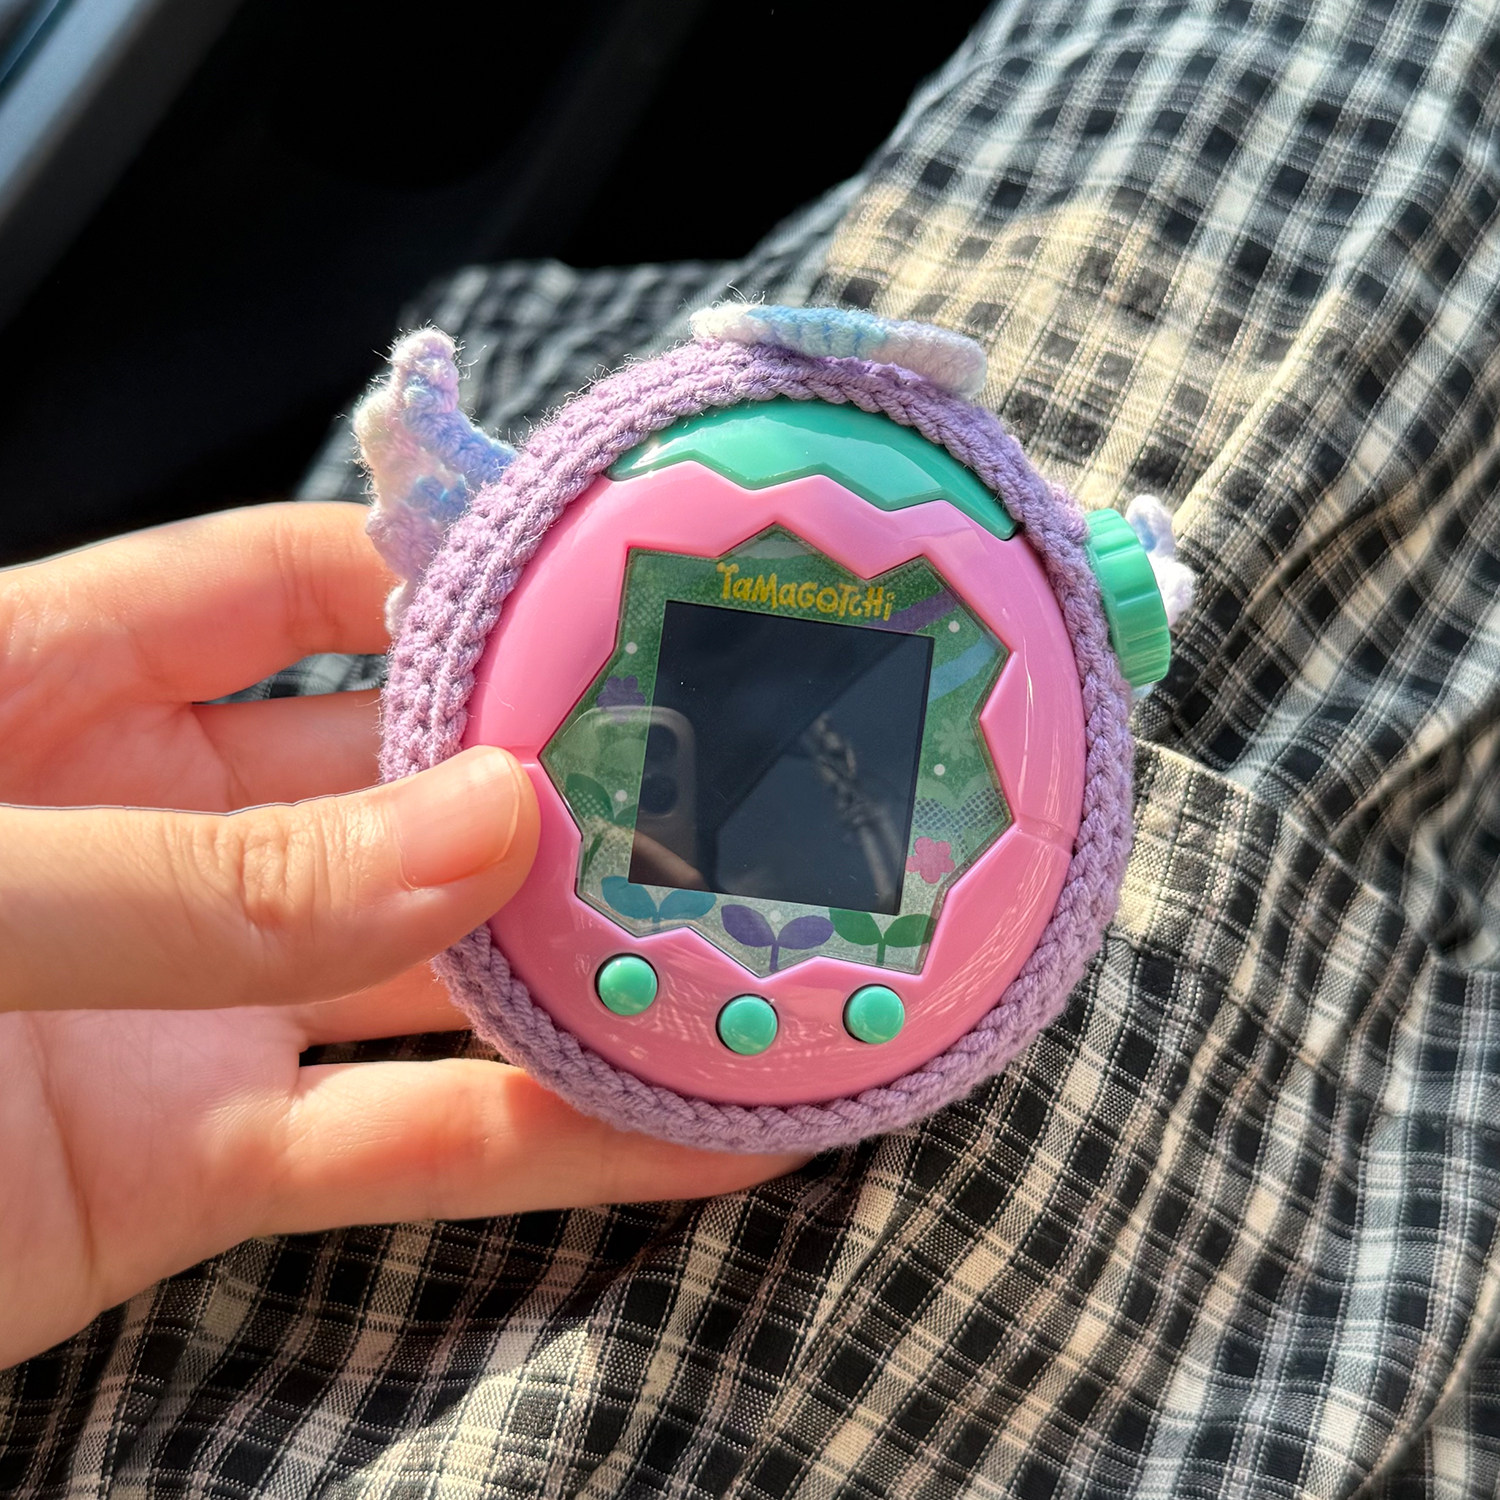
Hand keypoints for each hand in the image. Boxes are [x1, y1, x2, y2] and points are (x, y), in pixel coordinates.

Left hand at [0, 503, 804, 1369]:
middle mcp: (153, 833)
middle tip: (734, 799)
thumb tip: (480, 831)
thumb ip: (201, 874)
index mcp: (58, 687)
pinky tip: (686, 1136)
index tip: (613, 602)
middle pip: (404, 786)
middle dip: (562, 795)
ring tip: (752, 967)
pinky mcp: (200, 1169)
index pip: (296, 585)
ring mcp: (191, 1006)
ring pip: (434, 981)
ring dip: (585, 983)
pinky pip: (411, 1150)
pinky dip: (548, 1146)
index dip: (449, 579)